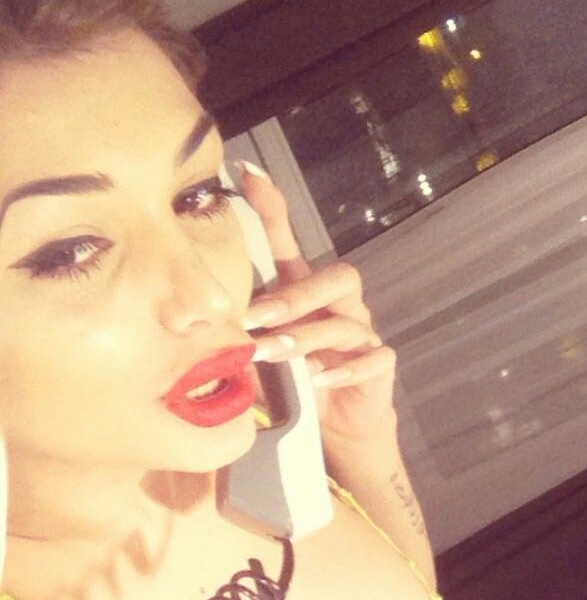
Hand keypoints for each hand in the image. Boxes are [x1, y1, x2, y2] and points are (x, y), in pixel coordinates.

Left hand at [232, 162, 397, 445]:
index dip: (273, 209)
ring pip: (346, 321)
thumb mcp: (262, 354)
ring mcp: (363, 333)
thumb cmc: (297, 382)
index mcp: (306, 294)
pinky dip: (344, 370)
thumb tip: (194, 325)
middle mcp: (340, 305)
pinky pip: (373, 358)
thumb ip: (240, 336)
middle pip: (337, 277)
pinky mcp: (379, 364)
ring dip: (307, 337)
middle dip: (296, 297)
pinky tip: (318, 380)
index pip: (290, 245)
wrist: (340, 425)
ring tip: (274, 355)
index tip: (247, 174)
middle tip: (256, 319)